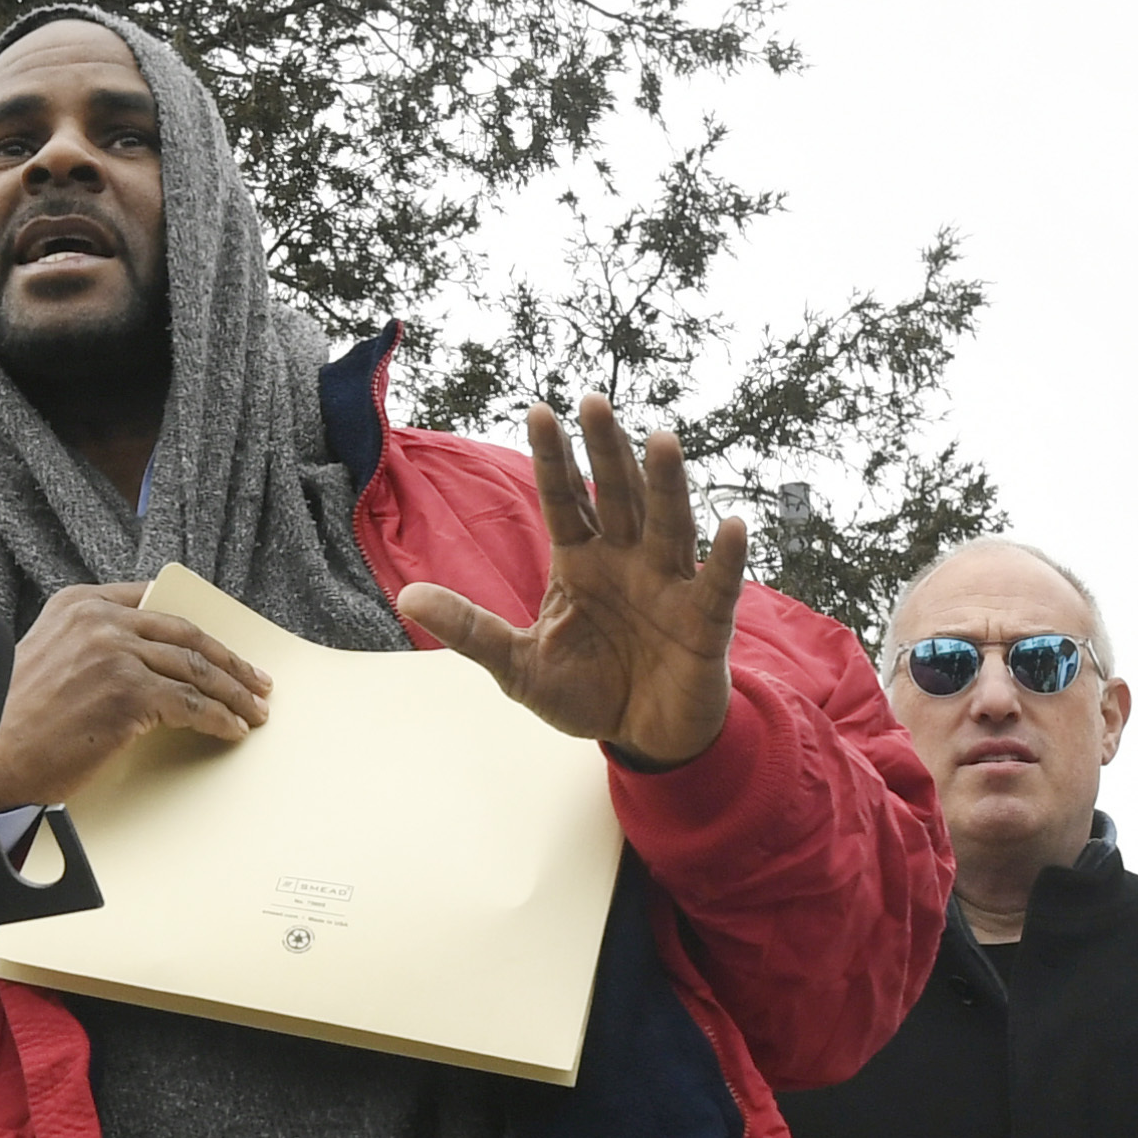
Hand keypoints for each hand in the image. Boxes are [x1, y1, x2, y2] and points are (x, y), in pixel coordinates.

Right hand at [0, 581, 272, 809]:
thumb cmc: (9, 723)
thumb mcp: (43, 657)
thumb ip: (86, 646)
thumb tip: (140, 665)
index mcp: (77, 604)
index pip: (154, 604)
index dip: (194, 629)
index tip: (218, 646)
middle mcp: (99, 620)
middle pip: (184, 634)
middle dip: (228, 660)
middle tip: (255, 681)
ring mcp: (115, 653)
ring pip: (195, 668)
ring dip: (233, 692)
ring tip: (253, 710)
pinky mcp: (128, 693)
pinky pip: (191, 704)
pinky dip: (219, 719)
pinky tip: (231, 730)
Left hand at [394, 395, 746, 768]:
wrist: (640, 736)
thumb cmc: (583, 691)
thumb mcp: (516, 664)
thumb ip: (470, 629)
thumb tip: (405, 598)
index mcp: (580, 561)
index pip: (562, 500)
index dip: (552, 459)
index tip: (538, 410)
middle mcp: (626, 559)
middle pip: (615, 496)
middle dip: (606, 451)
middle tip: (593, 401)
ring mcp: (669, 585)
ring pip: (669, 525)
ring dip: (666, 485)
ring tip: (662, 439)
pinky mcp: (705, 622)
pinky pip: (717, 585)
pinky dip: (727, 559)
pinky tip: (731, 527)